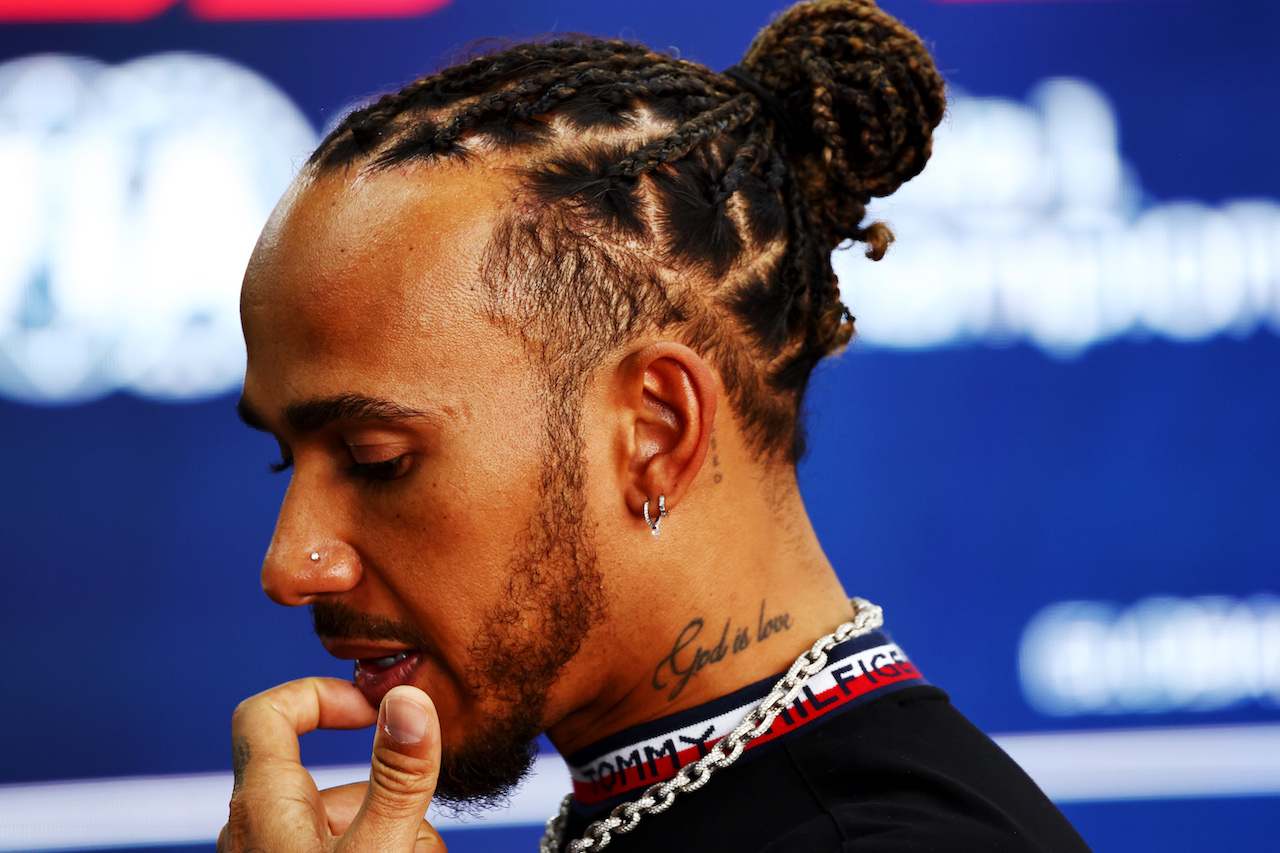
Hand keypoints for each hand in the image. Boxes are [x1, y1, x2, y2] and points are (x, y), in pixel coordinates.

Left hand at [218, 677, 445, 851]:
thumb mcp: (375, 850)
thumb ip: (397, 778)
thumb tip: (410, 701)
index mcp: (262, 806)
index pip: (268, 712)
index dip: (323, 695)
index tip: (374, 711)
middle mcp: (256, 830)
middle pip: (336, 783)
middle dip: (391, 802)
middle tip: (421, 841)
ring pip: (346, 824)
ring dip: (396, 836)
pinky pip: (340, 849)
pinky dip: (377, 852)